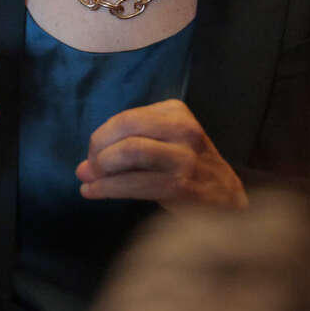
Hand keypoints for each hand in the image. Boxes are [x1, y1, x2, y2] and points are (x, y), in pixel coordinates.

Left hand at [75, 99, 248, 210]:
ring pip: (130, 152)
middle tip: (90, 167)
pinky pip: (135, 183)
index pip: (127, 117)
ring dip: (102, 168)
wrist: (227, 199)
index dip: (102, 136)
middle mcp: (183, 129)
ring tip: (91, 180)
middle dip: (99, 149)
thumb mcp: (164, 144)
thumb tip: (82, 168)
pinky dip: (107, 188)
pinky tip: (92, 193)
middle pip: (126, 128)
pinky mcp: (181, 185)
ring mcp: (185, 157)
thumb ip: (125, 148)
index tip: (94, 154)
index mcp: (176, 112)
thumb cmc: (187, 168)